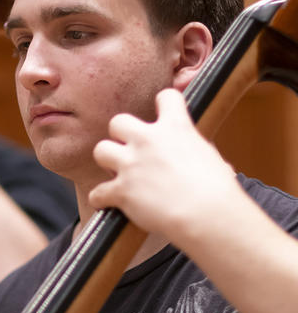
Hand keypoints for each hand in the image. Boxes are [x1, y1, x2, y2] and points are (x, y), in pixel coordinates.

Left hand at [89, 88, 238, 242]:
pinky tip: (107, 203)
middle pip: (118, 121)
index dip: (163, 105)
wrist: (206, 215)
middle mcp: (148, 140)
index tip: (162, 114)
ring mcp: (131, 164)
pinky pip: (97, 192)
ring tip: (117, 173)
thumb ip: (191, 147)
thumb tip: (192, 154)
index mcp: (176, 127)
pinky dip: (100, 199)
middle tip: (131, 151)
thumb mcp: (209, 156)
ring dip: (107, 161)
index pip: (165, 97)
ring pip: (101, 150)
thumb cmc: (216, 191)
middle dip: (121, 135)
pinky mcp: (121, 190)